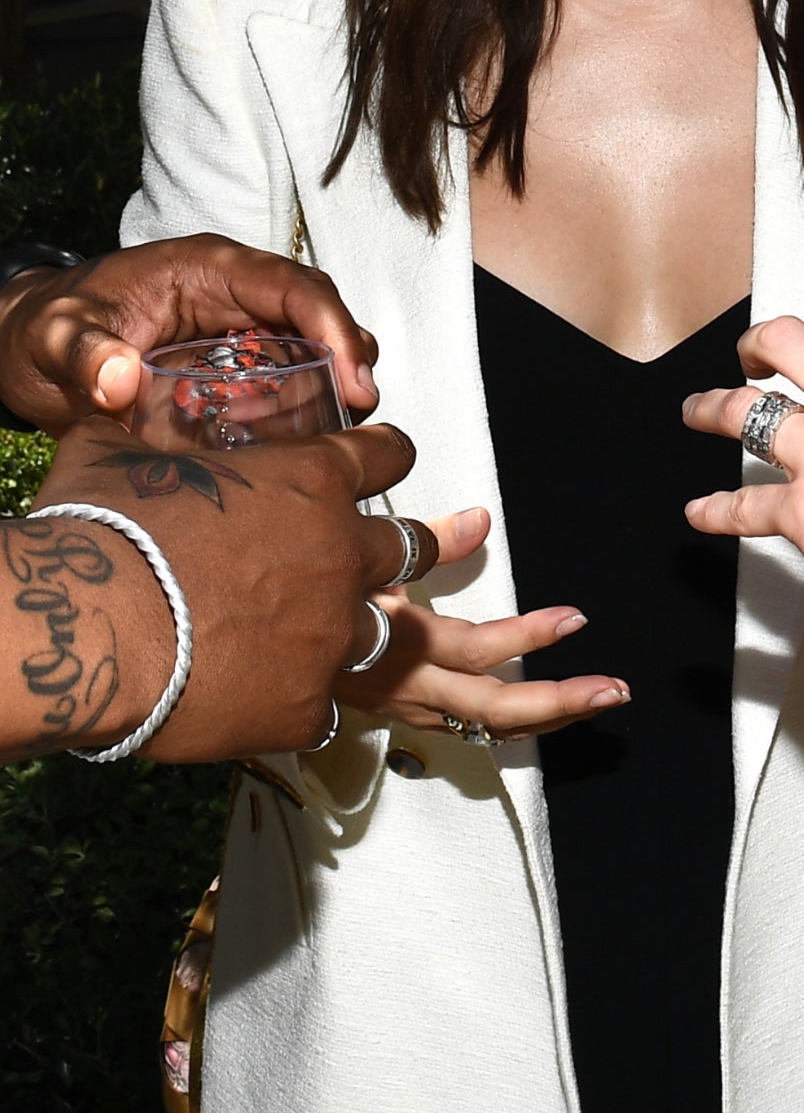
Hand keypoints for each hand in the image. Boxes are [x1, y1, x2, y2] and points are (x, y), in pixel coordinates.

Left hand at [0, 234, 379, 429]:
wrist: (26, 346)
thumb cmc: (44, 328)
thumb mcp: (54, 336)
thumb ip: (83, 354)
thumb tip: (120, 379)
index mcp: (206, 267)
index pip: (291, 285)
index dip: (332, 325)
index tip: (353, 376)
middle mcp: (233, 293)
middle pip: (316, 312)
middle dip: (348, 356)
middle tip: (360, 410)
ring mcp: (235, 329)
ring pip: (308, 347)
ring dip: (331, 384)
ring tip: (341, 431)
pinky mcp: (229, 366)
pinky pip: (280, 382)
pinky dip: (298, 410)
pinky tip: (297, 447)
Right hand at [19, 416, 438, 760]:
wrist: (83, 630)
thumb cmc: (100, 530)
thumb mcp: (115, 453)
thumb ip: (139, 432)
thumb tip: (113, 403)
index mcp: (312, 481)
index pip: (387, 455)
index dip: (385, 455)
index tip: (385, 461)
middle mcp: (340, 555)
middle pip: (411, 547)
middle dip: (407, 547)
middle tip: (391, 555)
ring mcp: (330, 636)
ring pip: (374, 632)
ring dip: (344, 631)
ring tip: (309, 639)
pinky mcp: (305, 707)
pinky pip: (320, 709)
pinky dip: (297, 704)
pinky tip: (262, 702)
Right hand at [339, 505, 628, 741]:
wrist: (255, 657)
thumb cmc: (310, 600)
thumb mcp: (362, 561)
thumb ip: (427, 541)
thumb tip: (482, 519)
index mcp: (401, 645)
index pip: (476, 650)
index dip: (528, 637)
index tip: (576, 619)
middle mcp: (411, 688)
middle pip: (493, 709)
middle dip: (558, 701)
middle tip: (613, 689)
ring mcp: (411, 712)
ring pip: (488, 728)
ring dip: (548, 717)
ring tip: (600, 699)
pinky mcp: (410, 719)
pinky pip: (472, 731)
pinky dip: (517, 724)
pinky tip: (551, 716)